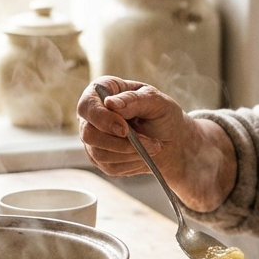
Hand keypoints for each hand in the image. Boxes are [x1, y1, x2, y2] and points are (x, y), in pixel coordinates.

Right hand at [77, 76, 236, 211]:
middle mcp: (92, 115)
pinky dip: (131, 163)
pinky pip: (109, 166)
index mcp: (102, 92)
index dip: (102, 119)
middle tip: (151, 144)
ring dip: (131, 153)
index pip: (87, 106)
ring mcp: (93, 138)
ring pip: (99, 153)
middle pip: (89, 134)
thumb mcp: (156, 102)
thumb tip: (111, 103)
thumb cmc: (162, 115)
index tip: (124, 130)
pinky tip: (144, 156)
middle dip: (120, 143)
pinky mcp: (99, 158)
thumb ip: (134, 99)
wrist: (171, 140)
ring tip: (154, 147)